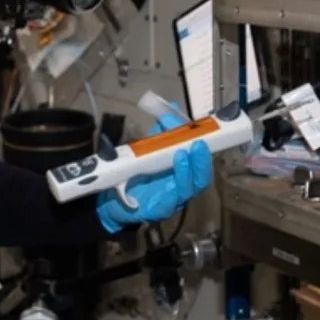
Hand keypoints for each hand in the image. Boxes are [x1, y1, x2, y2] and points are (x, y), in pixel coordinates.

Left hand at [96, 109, 212, 233]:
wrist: (112, 201)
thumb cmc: (135, 175)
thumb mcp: (147, 148)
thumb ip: (161, 131)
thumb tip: (172, 107)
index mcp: (183, 170)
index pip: (200, 159)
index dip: (207, 145)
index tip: (208, 129)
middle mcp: (183, 186)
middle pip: (201, 176)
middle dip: (201, 159)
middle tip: (199, 142)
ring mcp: (173, 200)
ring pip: (189, 189)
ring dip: (187, 171)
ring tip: (182, 154)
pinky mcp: (158, 211)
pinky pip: (169, 203)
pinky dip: (171, 191)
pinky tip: (169, 180)